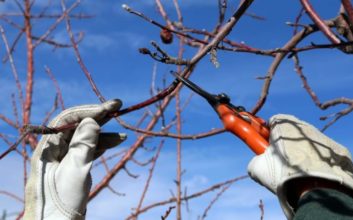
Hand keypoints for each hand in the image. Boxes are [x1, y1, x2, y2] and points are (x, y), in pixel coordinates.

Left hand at [24, 100, 125, 219]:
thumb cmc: (61, 201)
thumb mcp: (76, 169)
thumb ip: (84, 143)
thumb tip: (92, 121)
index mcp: (48, 147)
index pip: (68, 119)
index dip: (89, 110)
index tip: (109, 107)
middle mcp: (54, 150)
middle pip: (78, 126)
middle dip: (98, 117)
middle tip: (118, 106)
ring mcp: (64, 159)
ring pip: (85, 138)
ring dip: (103, 133)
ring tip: (122, 132)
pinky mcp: (73, 168)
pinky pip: (88, 151)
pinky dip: (102, 145)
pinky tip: (117, 141)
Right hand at [247, 114, 352, 218]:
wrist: (314, 187)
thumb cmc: (282, 172)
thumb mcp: (256, 168)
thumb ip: (254, 160)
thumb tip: (257, 163)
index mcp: (283, 123)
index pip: (271, 122)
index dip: (266, 135)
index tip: (265, 147)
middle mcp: (302, 125)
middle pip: (289, 131)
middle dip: (283, 144)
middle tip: (279, 161)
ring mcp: (319, 136)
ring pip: (304, 142)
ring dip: (299, 152)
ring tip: (295, 170)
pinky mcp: (334, 148)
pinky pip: (318, 152)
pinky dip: (313, 160)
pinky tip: (308, 173)